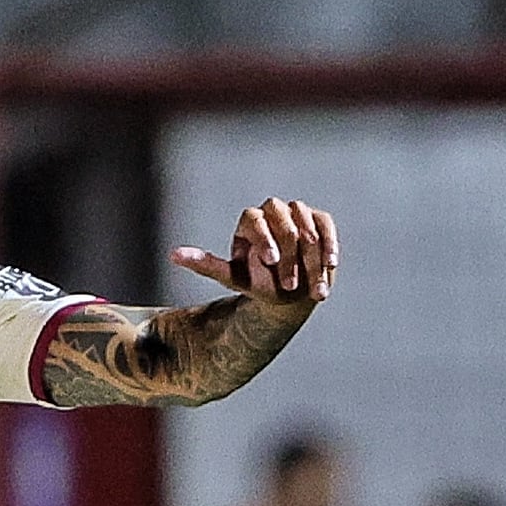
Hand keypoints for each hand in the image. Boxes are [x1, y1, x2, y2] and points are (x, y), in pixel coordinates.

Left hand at [171, 199, 337, 309]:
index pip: (254, 218)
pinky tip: (331, 264)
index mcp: (250, 222)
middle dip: (288, 253)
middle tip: (289, 286)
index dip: (263, 238)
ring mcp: (298, 214)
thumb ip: (207, 265)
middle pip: (281, 218)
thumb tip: (173, 255)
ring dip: (310, 256)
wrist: (290, 294)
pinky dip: (329, 243)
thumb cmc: (258, 284)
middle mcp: (273, 211)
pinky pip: (326, 225)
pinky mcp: (320, 221)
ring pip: (305, 224)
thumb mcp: (233, 277)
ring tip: (313, 288)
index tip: (271, 262)